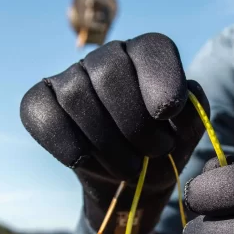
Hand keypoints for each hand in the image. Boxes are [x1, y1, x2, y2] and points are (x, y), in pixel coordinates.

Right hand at [20, 33, 207, 233]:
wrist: (132, 185)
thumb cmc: (162, 151)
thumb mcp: (187, 134)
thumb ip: (193, 110)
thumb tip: (182, 96)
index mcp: (147, 55)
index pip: (152, 48)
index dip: (162, 80)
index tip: (168, 115)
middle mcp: (107, 57)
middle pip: (110, 71)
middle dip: (134, 123)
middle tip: (153, 151)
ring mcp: (70, 78)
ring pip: (76, 95)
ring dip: (107, 143)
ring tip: (130, 167)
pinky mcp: (40, 102)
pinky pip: (40, 112)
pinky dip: (63, 141)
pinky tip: (82, 160)